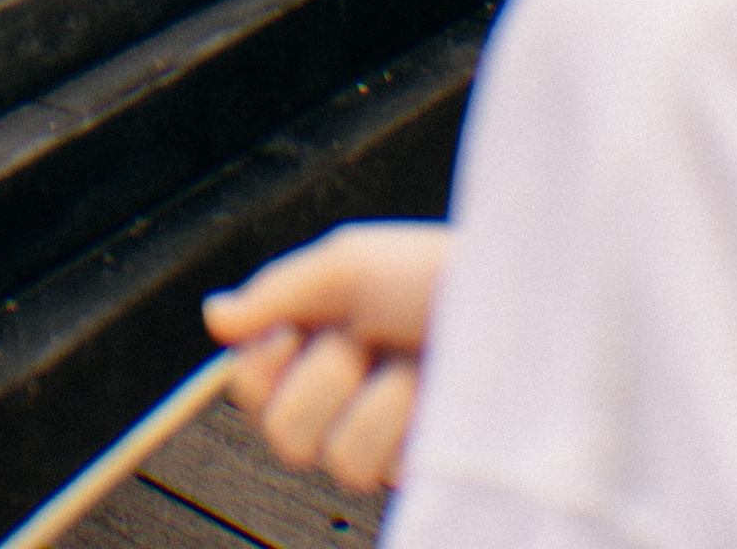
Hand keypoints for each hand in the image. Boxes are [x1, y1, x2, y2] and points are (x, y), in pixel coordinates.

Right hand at [205, 224, 448, 492]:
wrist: (521, 307)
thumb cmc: (436, 276)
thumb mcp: (347, 265)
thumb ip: (277, 293)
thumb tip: (215, 319)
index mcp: (315, 342)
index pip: (248, 385)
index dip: (262, 365)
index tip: (292, 332)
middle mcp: (343, 397)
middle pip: (280, 432)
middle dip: (321, 379)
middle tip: (361, 343)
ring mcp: (382, 439)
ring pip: (332, 457)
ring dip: (374, 400)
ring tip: (410, 367)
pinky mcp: (417, 470)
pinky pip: (381, 470)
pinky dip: (404, 424)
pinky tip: (431, 397)